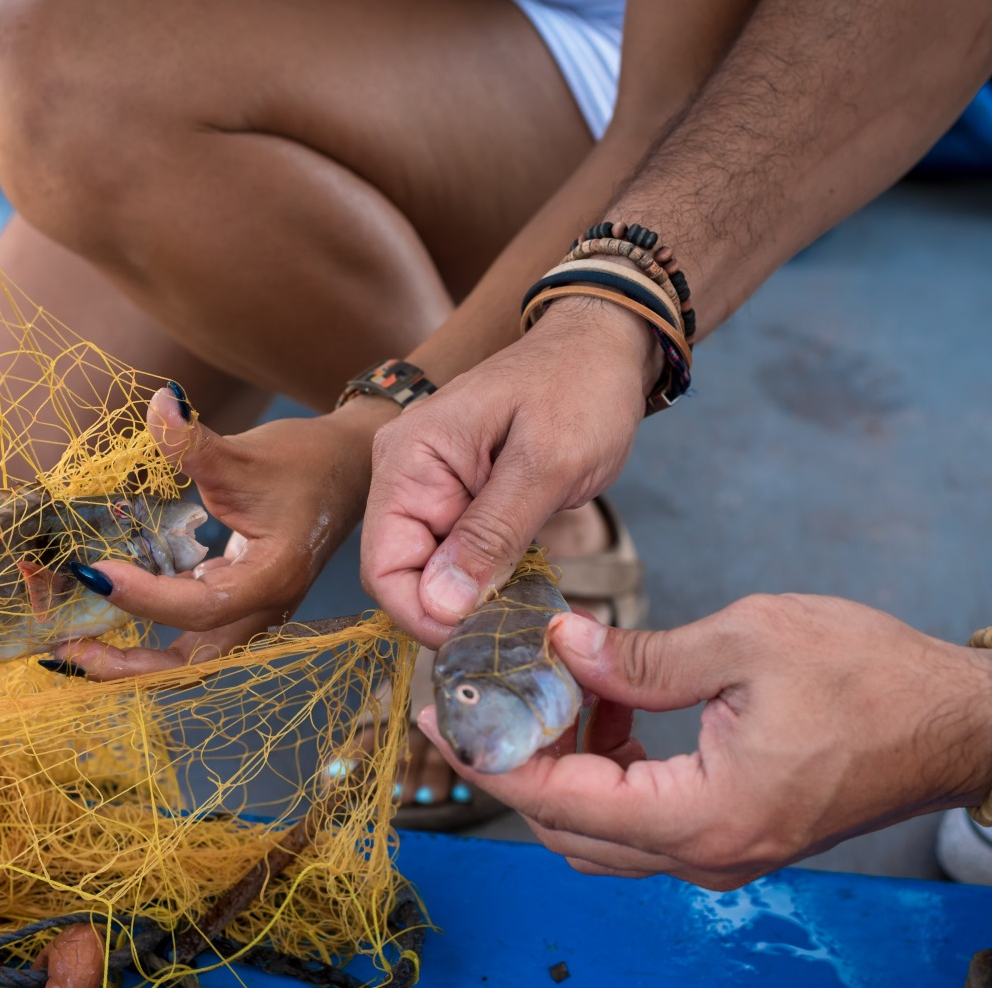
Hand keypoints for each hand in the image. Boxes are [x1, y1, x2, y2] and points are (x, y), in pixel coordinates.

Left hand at [53, 389, 392, 677]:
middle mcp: (263, 608)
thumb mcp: (248, 451)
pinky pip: (189, 634)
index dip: (144, 596)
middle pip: (193, 663)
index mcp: (272, 577)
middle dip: (128, 665)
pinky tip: (107, 612)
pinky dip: (145, 631)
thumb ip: (196, 441)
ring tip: (74, 644)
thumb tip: (160, 403)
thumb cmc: (306, 462)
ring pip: (189, 657)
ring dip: (131, 657)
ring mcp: (252, 612)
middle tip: (66, 649)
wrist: (348, 471)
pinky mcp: (238, 603)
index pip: (200, 605)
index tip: (94, 572)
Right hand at [362, 298, 657, 646]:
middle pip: (406, 576)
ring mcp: (433, 489)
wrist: (607, 343)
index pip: (384, 565)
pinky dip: (493, 585)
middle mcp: (407, 475)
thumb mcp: (548, 463)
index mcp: (410, 458)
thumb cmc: (581, 386)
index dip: (422, 615)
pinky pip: (463, 560)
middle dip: (453, 614)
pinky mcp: (463, 501)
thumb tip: (439, 603)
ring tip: (530, 620)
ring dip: (477, 604)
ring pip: (437, 576)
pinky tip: (529, 598)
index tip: (479, 640)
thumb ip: (492, 534)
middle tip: (517, 636)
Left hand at [417, 594, 991, 889]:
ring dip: (558, 770)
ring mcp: (721, 855)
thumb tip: (559, 647)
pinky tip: (605, 708)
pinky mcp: (732, 837)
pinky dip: (604, 775)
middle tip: (476, 702)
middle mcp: (706, 856)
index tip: (443, 719)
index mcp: (705, 816)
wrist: (959, 723)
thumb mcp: (745, 642)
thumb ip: (639, 656)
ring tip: (548, 692)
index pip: (560, 801)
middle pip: (566, 829)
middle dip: (511, 766)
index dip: (491, 760)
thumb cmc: (871, 677)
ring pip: (598, 833)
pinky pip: (639, 823)